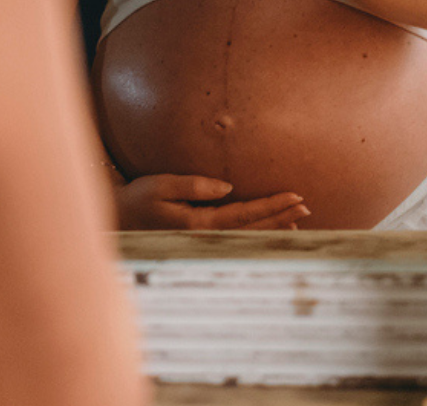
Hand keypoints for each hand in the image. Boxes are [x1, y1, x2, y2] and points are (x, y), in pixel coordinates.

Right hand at [114, 174, 310, 229]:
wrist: (118, 218)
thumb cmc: (138, 198)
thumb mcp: (160, 185)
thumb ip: (194, 185)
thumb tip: (229, 188)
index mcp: (198, 224)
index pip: (244, 214)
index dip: (272, 205)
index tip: (296, 197)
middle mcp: (205, 237)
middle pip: (252, 229)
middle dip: (281, 217)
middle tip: (307, 206)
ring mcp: (205, 242)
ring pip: (248, 236)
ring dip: (274, 227)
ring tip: (298, 220)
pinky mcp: (202, 239)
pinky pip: (238, 237)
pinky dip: (259, 233)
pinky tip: (272, 230)